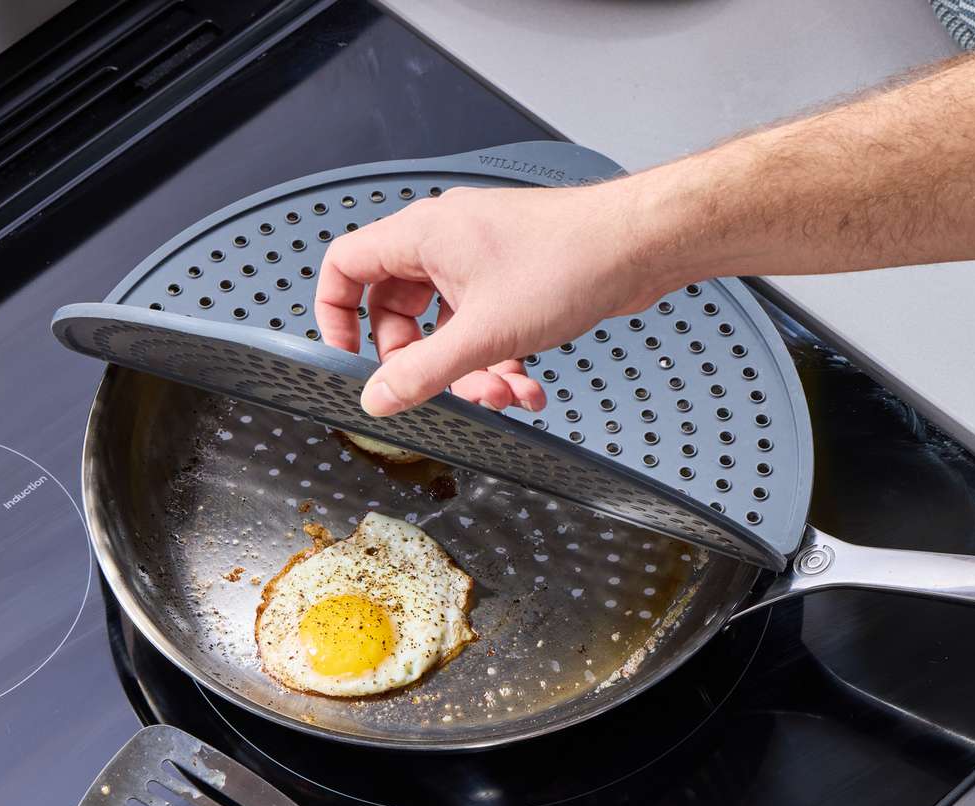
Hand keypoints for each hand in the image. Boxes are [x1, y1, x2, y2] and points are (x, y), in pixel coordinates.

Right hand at [313, 181, 666, 415]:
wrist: (639, 244)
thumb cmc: (570, 260)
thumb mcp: (484, 333)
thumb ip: (424, 372)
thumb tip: (378, 399)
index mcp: (421, 236)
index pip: (346, 267)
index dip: (335, 315)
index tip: (347, 358)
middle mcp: (444, 242)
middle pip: (398, 312)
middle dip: (423, 363)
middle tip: (445, 392)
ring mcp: (479, 260)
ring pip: (447, 326)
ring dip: (470, 370)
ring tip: (505, 394)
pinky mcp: (512, 279)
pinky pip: (484, 326)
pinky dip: (499, 358)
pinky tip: (529, 385)